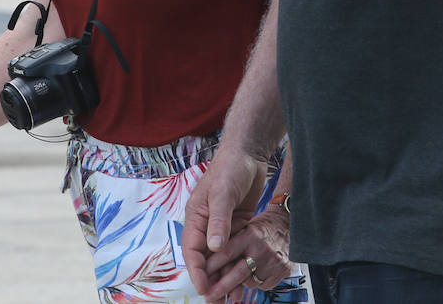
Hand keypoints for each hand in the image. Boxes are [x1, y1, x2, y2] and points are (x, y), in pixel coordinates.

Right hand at [183, 147, 268, 298]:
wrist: (248, 153)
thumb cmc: (231, 168)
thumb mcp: (223, 193)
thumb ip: (219, 221)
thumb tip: (213, 248)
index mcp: (196, 217)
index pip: (193, 251)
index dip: (198, 272)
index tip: (204, 290)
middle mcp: (206, 224)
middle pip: (206, 259)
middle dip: (210, 281)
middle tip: (217, 302)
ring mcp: (222, 226)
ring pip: (221, 257)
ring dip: (225, 276)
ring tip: (232, 299)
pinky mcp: (237, 224)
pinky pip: (235, 249)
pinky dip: (237, 264)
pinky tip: (245, 279)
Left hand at [203, 205, 293, 303]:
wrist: (287, 225)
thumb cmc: (260, 227)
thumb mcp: (243, 225)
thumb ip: (228, 239)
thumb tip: (206, 255)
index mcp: (249, 235)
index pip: (227, 253)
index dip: (212, 266)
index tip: (201, 277)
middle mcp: (261, 249)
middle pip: (238, 273)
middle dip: (221, 287)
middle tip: (209, 297)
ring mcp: (273, 262)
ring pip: (250, 282)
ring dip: (239, 285)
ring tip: (233, 283)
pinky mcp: (283, 271)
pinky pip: (263, 286)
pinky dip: (255, 284)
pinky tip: (253, 276)